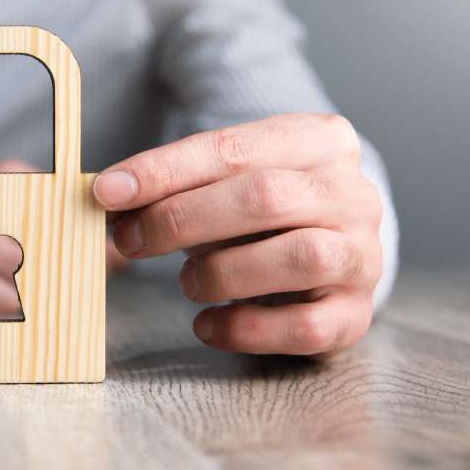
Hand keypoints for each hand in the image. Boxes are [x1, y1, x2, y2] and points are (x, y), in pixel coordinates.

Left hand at [93, 113, 382, 356]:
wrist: (331, 251)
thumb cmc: (262, 213)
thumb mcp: (222, 181)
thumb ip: (174, 185)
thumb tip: (107, 196)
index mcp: (319, 140)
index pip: (232, 147)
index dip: (164, 171)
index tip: (107, 192)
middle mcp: (352, 193)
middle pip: (265, 197)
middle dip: (182, 219)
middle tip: (130, 240)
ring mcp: (362, 255)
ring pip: (299, 257)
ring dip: (222, 272)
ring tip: (187, 282)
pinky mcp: (355, 315)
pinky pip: (305, 327)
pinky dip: (246, 329)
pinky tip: (209, 324)